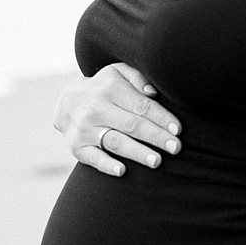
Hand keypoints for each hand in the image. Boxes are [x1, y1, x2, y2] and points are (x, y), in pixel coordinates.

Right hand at [53, 63, 181, 175]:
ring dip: (137, 152)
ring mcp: (85, 129)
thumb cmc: (105, 88)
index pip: (141, 106)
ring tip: (157, 161)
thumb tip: (152, 93)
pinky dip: (107, 165)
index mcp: (111, 89)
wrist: (67, 102)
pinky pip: (93, 158)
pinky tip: (122, 171)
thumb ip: (138, 78)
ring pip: (115, 142)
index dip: (161, 118)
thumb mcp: (119, 73)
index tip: (178, 129)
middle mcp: (96, 108)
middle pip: (132, 125)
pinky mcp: (77, 147)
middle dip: (156, 137)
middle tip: (176, 147)